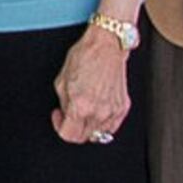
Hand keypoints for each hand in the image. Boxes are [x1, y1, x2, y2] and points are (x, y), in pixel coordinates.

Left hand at [51, 26, 133, 147]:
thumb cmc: (85, 56)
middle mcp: (99, 112)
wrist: (107, 45)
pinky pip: (111, 127)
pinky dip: (102, 123)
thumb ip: (63, 104)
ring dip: (88, 126)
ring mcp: (113, 111)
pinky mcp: (123, 108)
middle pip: (83, 137)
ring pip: (98, 134)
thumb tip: (65, 115)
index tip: (59, 116)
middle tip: (69, 113)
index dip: (59, 126)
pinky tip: (97, 110)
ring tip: (84, 110)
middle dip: (72, 128)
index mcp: (81, 106)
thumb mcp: (61, 81)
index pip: (68, 135)